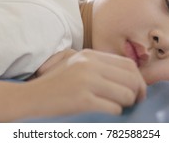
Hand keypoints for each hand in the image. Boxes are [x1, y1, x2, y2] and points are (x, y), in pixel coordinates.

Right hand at [26, 49, 146, 117]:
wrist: (29, 98)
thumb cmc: (54, 85)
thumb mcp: (75, 65)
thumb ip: (99, 67)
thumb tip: (131, 79)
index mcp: (89, 55)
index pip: (128, 64)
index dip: (139, 79)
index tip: (138, 91)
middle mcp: (89, 64)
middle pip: (131, 78)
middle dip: (138, 93)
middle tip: (135, 103)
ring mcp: (86, 81)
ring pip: (126, 94)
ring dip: (126, 105)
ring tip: (117, 108)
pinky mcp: (82, 100)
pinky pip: (114, 108)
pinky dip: (114, 113)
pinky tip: (104, 113)